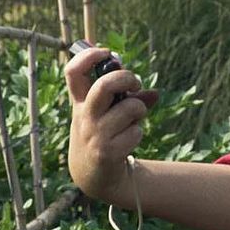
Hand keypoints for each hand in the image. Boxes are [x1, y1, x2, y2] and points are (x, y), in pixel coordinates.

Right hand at [64, 47, 157, 200]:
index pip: (73, 72)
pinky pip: (135, 132)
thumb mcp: (106, 115)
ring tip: (132, 119)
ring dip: (138, 111)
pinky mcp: (106, 152)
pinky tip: (127, 141)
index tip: (107, 52)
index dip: (88, 55)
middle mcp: (84, 116)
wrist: (94, 177)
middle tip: (134, 84)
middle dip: (127, 78)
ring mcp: (94, 134)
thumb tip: (155, 93)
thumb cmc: (102, 136)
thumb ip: (127, 100)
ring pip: (130, 108)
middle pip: (105, 85)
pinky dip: (137, 133)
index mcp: (80, 102)